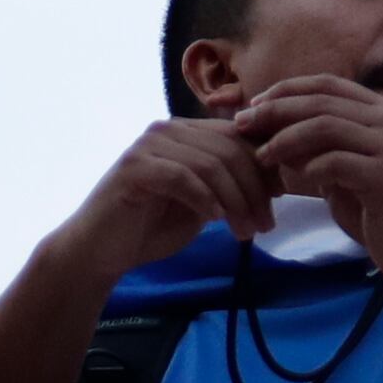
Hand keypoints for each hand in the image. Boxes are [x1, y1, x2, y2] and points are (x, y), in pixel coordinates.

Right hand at [62, 116, 277, 278]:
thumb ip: (230, 186)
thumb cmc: (151, 228)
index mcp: (187, 132)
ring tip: (247, 231)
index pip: (239, 138)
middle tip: (266, 224)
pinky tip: (216, 220)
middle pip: (229, 149)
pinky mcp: (134, 166)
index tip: (283, 200)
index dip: (265, 166)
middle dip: (255, 189)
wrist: (98, 253)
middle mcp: (169, 129)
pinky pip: (182, 176)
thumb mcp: (203, 204)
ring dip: (235, 200)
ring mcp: (149, 144)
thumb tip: (280, 179)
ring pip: (210, 163)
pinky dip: (204, 198)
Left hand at [238, 74, 382, 282]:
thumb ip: (320, 147)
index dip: (286, 90)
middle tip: (243, 125)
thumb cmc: (377, 207)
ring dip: (285, 139)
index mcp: (382, 110)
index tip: (253, 106)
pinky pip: (335, 162)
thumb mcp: (347, 168)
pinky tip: (295, 182)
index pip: (327, 84)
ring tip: (262, 157)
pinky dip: (308, 169)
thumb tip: (270, 134)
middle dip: (275, 110)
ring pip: (326, 125)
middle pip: (322, 101)